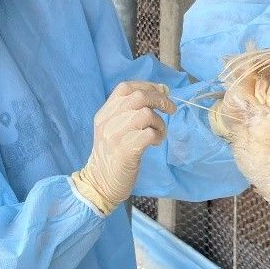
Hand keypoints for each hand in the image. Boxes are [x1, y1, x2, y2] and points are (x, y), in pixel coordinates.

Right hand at [71, 82, 175, 214]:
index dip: (147, 86)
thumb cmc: (112, 155)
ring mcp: (115, 135)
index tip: (162, 92)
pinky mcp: (125, 150)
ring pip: (146, 114)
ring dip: (159, 122)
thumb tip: (161, 91)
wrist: (99, 182)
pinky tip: (155, 143)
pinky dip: (158, 136)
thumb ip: (130, 112)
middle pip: (139, 97)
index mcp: (104, 113)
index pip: (125, 87)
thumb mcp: (113, 129)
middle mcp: (108, 121)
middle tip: (170, 109)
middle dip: (160, 99)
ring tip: (159, 133)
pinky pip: (149, 133)